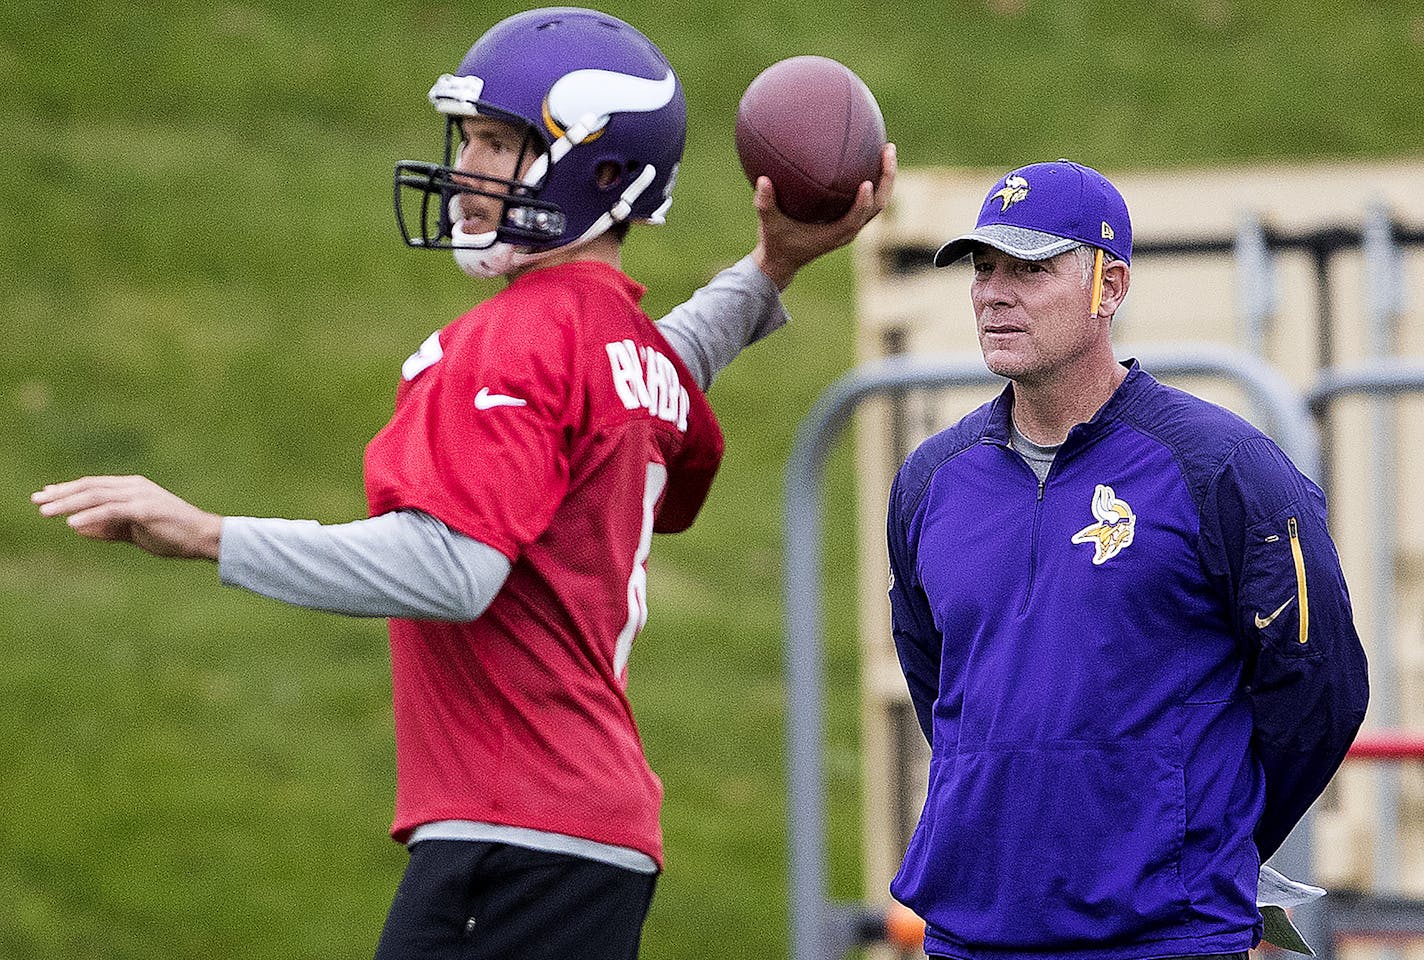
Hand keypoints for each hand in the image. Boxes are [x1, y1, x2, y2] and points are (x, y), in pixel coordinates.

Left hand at [32, 475, 222, 559]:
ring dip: (68, 504)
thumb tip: (77, 527)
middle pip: (89, 487)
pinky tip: (71, 523)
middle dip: (61, 494)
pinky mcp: (145, 509)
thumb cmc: (173, 535)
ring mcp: (140, 496)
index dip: (67, 490)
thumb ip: (108, 528)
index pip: (93, 485)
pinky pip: (111, 511)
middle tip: (37, 501)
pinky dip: (90, 516)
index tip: (45, 495)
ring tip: (46, 512)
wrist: (204, 537)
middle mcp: (134, 487)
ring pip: (96, 496)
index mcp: (133, 488)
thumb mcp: (134, 531)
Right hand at [751, 141, 896, 289]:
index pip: (855, 219)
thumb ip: (764, 204)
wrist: (783, 261)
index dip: (863, 203)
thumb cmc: (776, 243)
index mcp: (834, 235)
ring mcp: (851, 225)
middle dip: (886, 178)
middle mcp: (848, 230)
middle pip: (877, 205)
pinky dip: (873, 181)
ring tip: (886, 149)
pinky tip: (867, 157)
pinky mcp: (848, 220)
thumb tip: (763, 179)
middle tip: (887, 149)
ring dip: (885, 177)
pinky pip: (868, 200)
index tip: (867, 182)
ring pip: (877, 202)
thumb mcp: (767, 225)